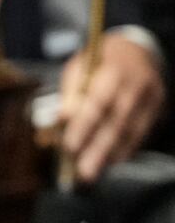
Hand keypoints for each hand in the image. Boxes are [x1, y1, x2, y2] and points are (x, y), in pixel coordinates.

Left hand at [58, 33, 166, 184]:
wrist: (136, 50)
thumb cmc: (99, 62)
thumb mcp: (79, 67)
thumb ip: (71, 92)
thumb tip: (63, 118)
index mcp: (115, 70)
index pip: (99, 102)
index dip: (85, 126)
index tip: (70, 146)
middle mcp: (137, 84)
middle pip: (118, 121)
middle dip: (99, 149)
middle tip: (83, 172)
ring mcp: (152, 97)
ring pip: (131, 130)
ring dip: (111, 154)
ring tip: (92, 173)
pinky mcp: (158, 107)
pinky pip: (142, 132)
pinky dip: (126, 149)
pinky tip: (111, 162)